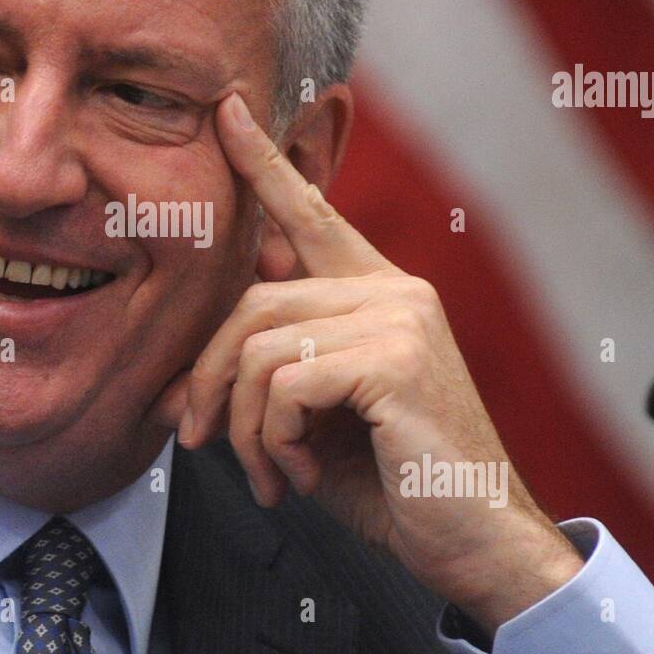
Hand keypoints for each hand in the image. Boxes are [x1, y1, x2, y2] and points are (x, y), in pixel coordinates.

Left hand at [176, 92, 582, 636]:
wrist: (476, 541)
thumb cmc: (397, 482)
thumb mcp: (316, 424)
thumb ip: (265, 384)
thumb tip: (178, 386)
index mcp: (379, 294)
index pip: (312, 213)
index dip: (264, 164)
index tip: (225, 112)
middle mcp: (393, 291)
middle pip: (251, 301)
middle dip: (206, 376)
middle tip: (194, 438)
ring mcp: (399, 319)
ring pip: (258, 346)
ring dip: (242, 425)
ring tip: (267, 473)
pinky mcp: (395, 358)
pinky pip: (284, 382)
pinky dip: (273, 439)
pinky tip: (302, 473)